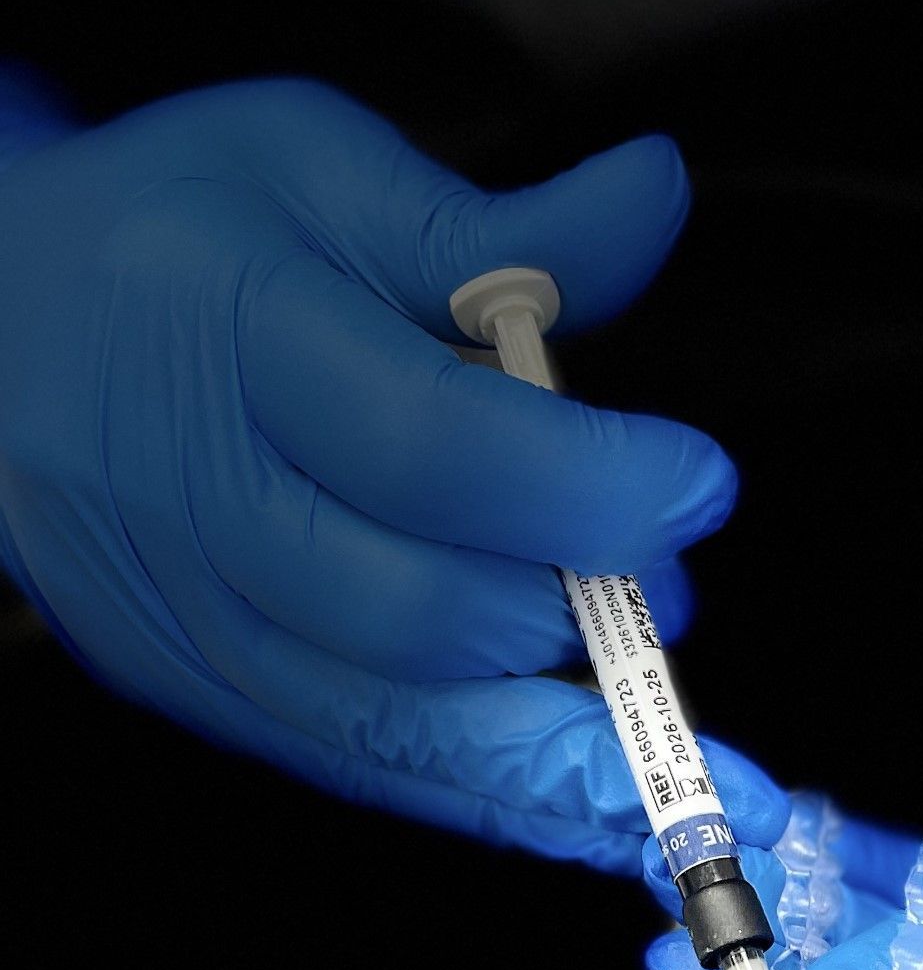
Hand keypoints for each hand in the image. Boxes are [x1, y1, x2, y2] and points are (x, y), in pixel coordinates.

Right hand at [0, 70, 774, 871]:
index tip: (699, 482)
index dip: (588, 485)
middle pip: (418, 613)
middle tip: (670, 585)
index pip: (432, 448)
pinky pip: (354, 765)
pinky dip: (480, 793)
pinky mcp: (187, 686)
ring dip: (552, 760)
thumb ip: (506, 226)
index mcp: (234, 337)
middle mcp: (192, 495)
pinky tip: (576, 798)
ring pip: (391, 724)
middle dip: (581, 618)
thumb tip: (653, 194)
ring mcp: (182, 611)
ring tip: (663, 759)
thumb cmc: (176, 234)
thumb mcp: (323, 171)